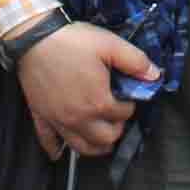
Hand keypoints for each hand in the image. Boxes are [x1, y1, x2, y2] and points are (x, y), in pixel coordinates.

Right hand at [17, 22, 155, 159]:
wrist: (34, 37)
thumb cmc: (73, 41)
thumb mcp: (110, 44)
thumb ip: (136, 62)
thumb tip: (156, 75)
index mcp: (99, 102)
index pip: (124, 114)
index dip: (130, 104)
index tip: (127, 93)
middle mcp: (79, 118)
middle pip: (106, 139)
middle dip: (116, 129)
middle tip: (116, 114)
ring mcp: (58, 120)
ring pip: (81, 148)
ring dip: (94, 146)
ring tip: (100, 136)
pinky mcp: (40, 117)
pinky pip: (48, 142)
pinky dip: (55, 149)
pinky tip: (59, 152)